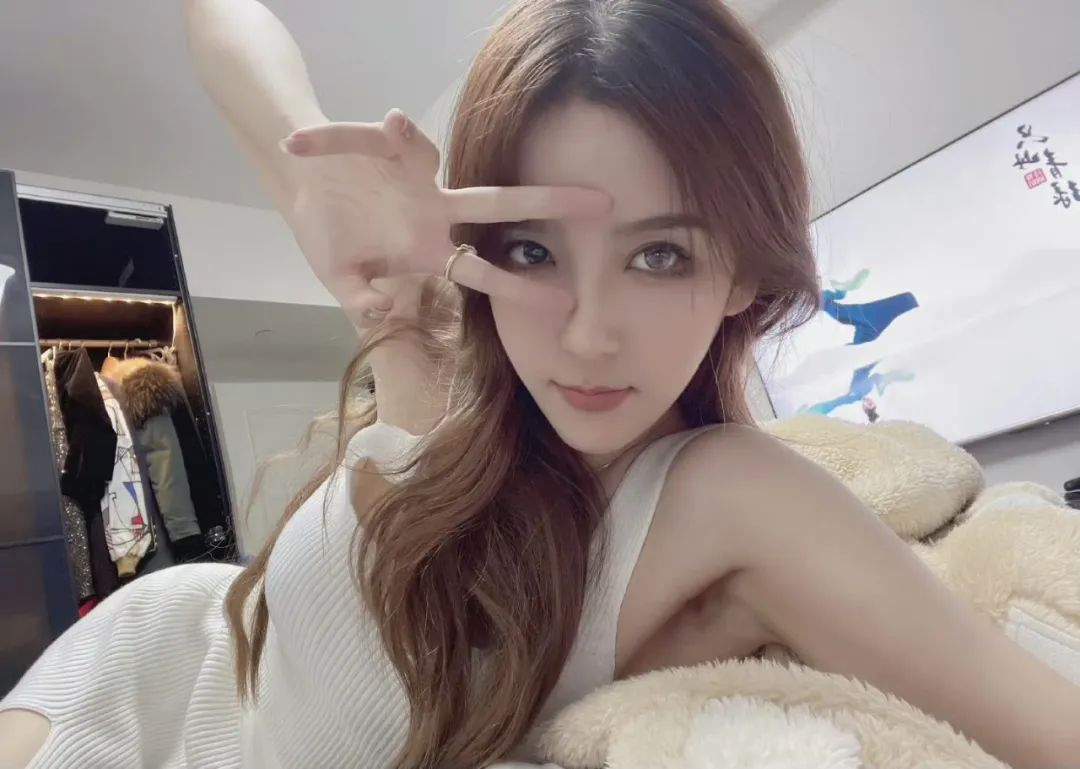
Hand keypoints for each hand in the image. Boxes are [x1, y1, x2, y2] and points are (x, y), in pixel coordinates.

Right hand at [281, 109, 610, 328]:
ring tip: (398, 127)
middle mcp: (434, 210)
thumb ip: (358, 299)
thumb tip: (375, 312)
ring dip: (417, 143)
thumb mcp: (343, 278)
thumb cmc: (332, 239)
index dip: (521, 286)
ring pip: (433, 154)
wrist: (305, 194)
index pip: (484, 272)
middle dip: (547, 203)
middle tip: (603, 203)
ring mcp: (414, 177)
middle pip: (499, 205)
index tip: (565, 301)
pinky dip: (382, 132)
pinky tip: (389, 120)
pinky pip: (382, 137)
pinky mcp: (382, 145)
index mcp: (429, 250)